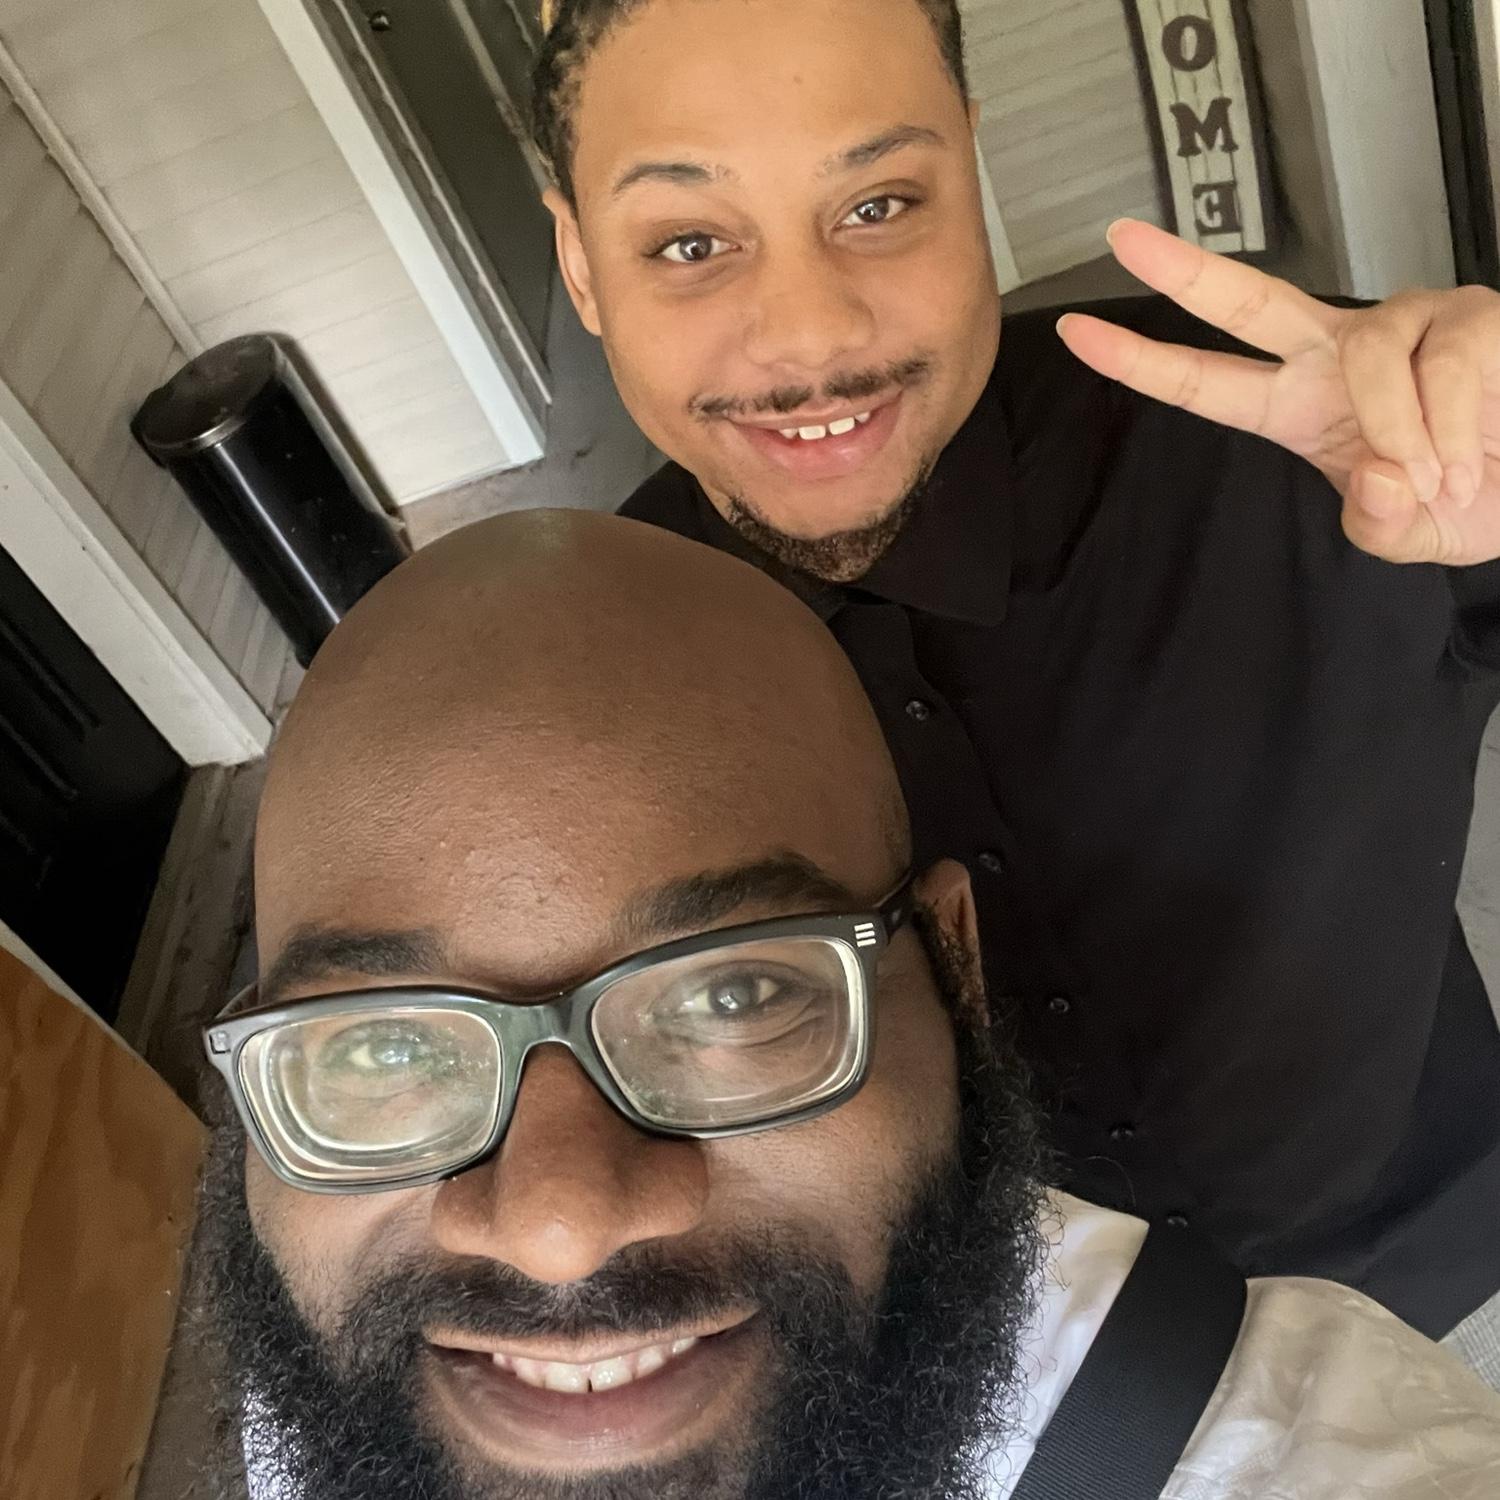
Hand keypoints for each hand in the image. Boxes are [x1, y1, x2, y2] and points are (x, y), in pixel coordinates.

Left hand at [1056, 219, 1499, 565]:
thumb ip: (1378, 523)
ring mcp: (1403, 323)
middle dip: (1184, 271)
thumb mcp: (1408, 533)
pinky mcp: (1469, 315)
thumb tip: (1379, 476)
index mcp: (1299, 403)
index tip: (1075, 333)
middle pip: (1249, 301)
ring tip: (1444, 478)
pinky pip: (1445, 368)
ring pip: (1371, 363)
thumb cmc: (1469, 496)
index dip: (1141, 360)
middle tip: (1121, 238)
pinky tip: (1475, 455)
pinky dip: (1458, 428)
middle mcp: (1339, 350)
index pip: (1206, 380)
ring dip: (1405, 434)